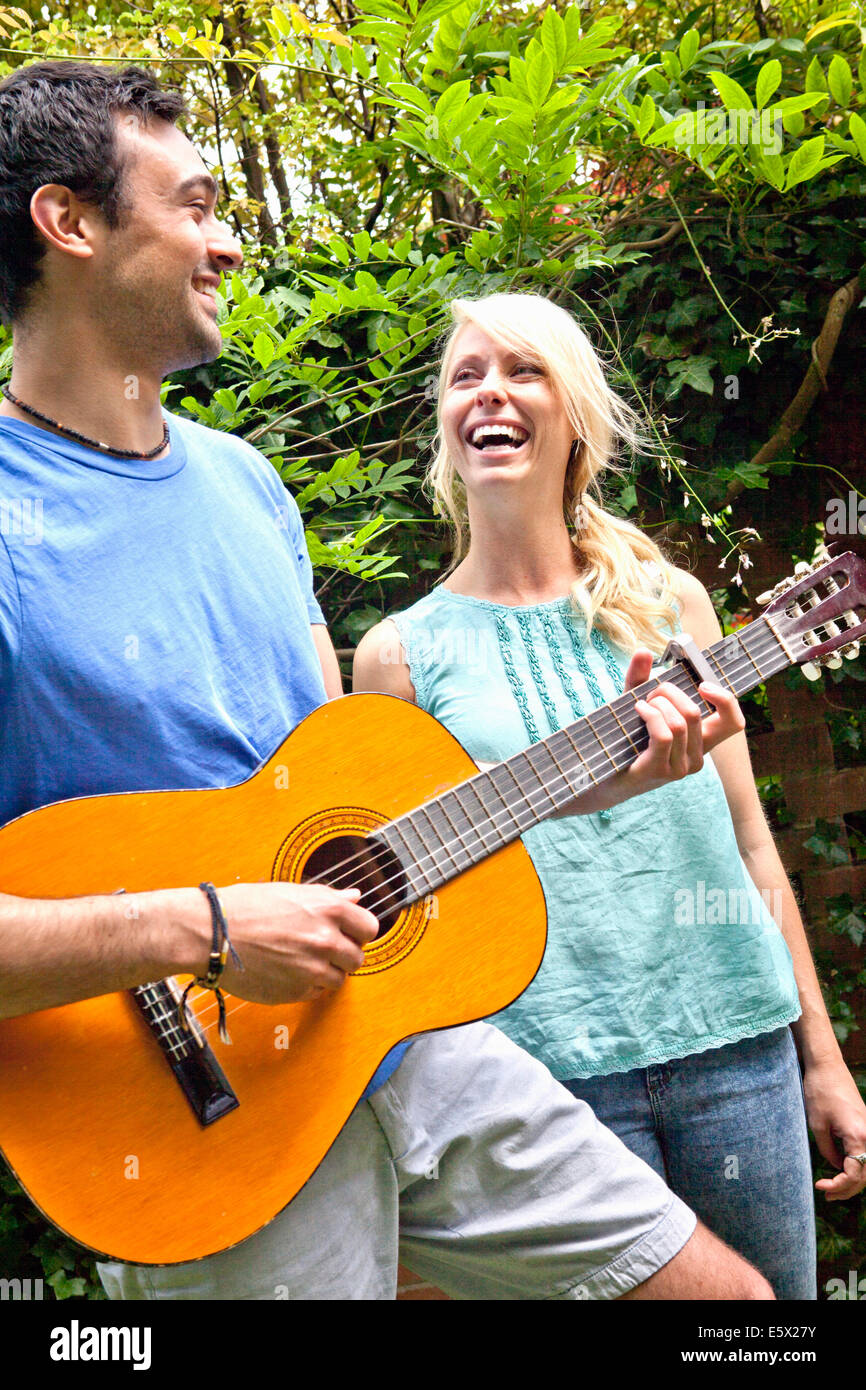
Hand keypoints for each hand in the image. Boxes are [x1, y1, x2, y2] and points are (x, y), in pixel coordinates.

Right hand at [200, 881, 378, 1004]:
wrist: (212, 933)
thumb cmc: (246, 907)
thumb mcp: (291, 892)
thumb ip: (328, 898)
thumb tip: (355, 897)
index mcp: (329, 910)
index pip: (370, 928)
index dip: (359, 932)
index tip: (348, 934)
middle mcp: (326, 940)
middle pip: (357, 958)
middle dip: (344, 955)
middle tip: (322, 949)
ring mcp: (312, 969)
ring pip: (339, 979)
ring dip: (326, 973)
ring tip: (300, 960)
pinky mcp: (296, 991)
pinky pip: (315, 992)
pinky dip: (307, 985)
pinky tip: (286, 971)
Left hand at [569, 648, 744, 813]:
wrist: (603, 778)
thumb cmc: (626, 741)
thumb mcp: (638, 706)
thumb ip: (641, 679)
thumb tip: (643, 651)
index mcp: (701, 742)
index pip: (734, 723)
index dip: (726, 700)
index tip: (703, 684)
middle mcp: (696, 758)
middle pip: (696, 712)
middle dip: (670, 692)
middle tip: (651, 693)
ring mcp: (679, 768)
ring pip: (679, 721)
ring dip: (656, 704)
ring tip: (641, 705)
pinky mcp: (659, 771)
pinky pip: (664, 734)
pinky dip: (650, 715)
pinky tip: (638, 710)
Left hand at [805, 1058, 865, 1200]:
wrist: (827, 1066)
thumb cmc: (820, 1091)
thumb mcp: (817, 1125)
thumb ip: (828, 1151)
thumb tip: (836, 1166)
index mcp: (859, 1137)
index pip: (854, 1175)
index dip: (838, 1186)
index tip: (820, 1187)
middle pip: (864, 1175)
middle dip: (846, 1189)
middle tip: (826, 1195)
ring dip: (852, 1180)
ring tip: (832, 1189)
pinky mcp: (865, 1126)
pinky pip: (865, 1154)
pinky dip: (855, 1166)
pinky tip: (839, 1171)